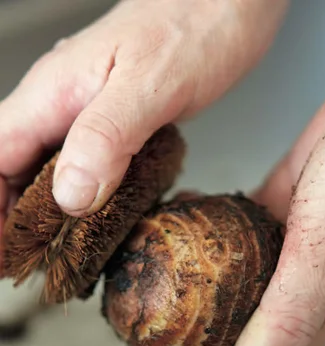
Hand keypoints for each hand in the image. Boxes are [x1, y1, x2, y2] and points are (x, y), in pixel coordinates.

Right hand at [0, 0, 287, 259]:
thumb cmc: (194, 26)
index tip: (1, 249)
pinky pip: (86, 166)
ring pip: (48, 169)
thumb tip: (68, 195)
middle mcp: (64, 106)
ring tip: (53, 254)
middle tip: (24, 263)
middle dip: (12, 217)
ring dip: (45, 213)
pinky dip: (83, 199)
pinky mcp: (117, 125)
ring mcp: (89, 115)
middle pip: (14, 167)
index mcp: (55, 93)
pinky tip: (94, 220)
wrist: (226, 4)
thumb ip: (105, 137)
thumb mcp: (151, 85)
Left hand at [138, 46, 324, 345]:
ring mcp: (289, 253)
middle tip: (139, 333)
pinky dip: (203, 238)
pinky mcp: (278, 216)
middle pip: (235, 333)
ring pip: (230, 287)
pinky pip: (232, 238)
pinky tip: (178, 226)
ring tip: (146, 284)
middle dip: (185, 340)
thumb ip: (289, 318)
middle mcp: (304, 291)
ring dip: (189, 289)